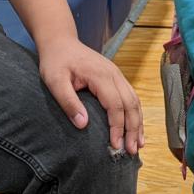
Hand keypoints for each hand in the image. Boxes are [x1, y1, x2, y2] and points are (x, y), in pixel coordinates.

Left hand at [37, 37, 143, 155]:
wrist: (60, 42)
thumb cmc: (56, 61)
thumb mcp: (55, 81)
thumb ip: (68, 102)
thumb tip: (83, 125)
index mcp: (100, 75)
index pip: (115, 105)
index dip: (117, 127)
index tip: (115, 146)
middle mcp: (114, 74)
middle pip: (130, 104)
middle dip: (133, 129)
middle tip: (132, 151)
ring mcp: (116, 74)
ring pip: (134, 100)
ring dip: (137, 123)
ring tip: (138, 144)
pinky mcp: (115, 77)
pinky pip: (131, 96)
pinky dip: (135, 113)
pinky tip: (135, 127)